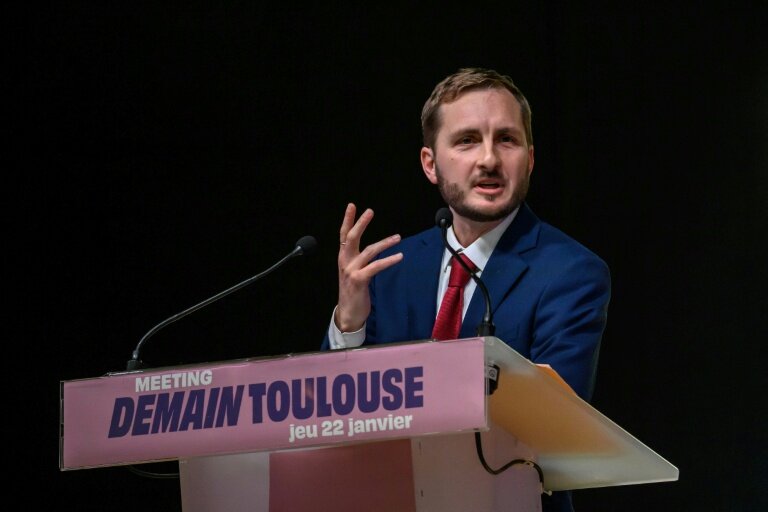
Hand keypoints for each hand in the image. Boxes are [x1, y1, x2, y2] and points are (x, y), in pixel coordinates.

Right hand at [335, 203, 402, 331]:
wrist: (348, 315)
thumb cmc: (354, 293)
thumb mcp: (354, 273)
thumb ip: (359, 260)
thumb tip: (371, 249)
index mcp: (343, 258)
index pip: (343, 235)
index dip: (347, 220)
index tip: (351, 206)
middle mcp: (345, 262)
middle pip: (351, 238)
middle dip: (360, 223)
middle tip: (370, 211)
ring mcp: (351, 271)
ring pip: (368, 251)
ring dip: (384, 243)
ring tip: (398, 237)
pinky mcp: (359, 280)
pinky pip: (375, 266)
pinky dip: (388, 260)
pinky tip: (399, 256)